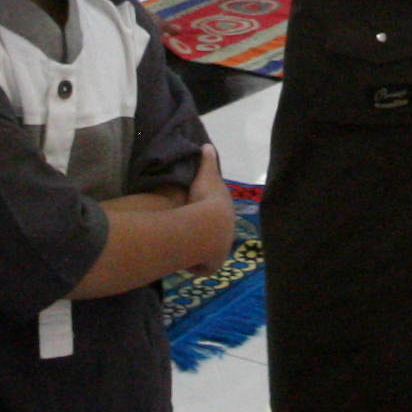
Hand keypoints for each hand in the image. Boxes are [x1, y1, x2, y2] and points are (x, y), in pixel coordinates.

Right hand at [182, 154, 236, 271]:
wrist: (210, 222)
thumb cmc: (206, 197)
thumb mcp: (207, 175)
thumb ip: (207, 161)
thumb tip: (207, 145)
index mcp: (226, 215)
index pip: (218, 218)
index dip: (207, 217)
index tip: (196, 216)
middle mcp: (227, 234)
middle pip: (216, 237)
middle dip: (205, 236)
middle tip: (188, 234)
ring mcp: (221, 251)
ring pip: (208, 253)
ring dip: (199, 252)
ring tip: (184, 249)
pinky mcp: (213, 264)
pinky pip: (201, 266)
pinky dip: (194, 265)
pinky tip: (184, 261)